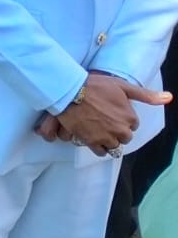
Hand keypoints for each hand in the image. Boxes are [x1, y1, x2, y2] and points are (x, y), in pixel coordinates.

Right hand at [54, 72, 173, 154]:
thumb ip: (145, 95)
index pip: (133, 125)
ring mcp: (107, 137)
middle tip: (105, 121)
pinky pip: (101, 152)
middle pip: (125, 137)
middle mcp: (121, 130)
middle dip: (117, 131)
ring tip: (99, 130)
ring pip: (114, 146)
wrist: (70, 91)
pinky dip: (99, 147)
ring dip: (109, 140)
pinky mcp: (92, 142)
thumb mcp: (122, 86)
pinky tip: (93, 138)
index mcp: (130, 117)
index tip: (113, 112)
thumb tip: (169, 98)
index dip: (123, 118)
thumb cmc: (95, 86)